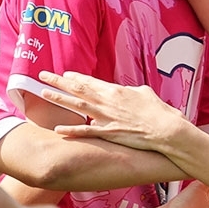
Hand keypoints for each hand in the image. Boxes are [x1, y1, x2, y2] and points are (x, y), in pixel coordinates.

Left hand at [40, 71, 183, 152]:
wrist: (166, 129)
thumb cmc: (159, 112)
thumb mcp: (145, 94)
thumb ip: (132, 92)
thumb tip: (127, 91)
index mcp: (116, 91)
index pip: (91, 81)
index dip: (75, 78)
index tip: (64, 74)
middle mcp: (107, 101)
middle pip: (78, 88)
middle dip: (59, 82)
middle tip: (43, 75)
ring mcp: (107, 117)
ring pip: (77, 105)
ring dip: (59, 99)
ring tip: (44, 93)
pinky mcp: (109, 133)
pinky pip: (86, 131)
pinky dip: (72, 129)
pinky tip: (58, 128)